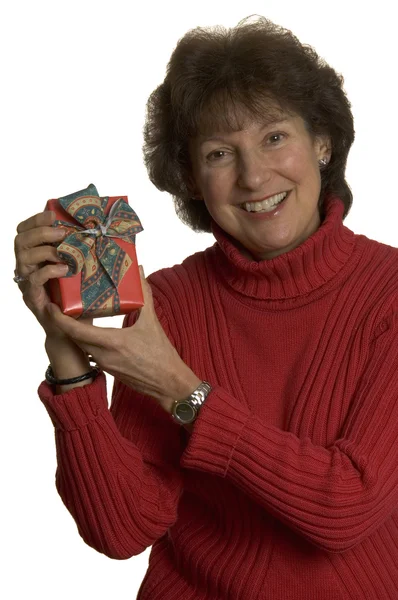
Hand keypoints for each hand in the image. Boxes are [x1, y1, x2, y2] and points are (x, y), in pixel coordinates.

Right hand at [14, 209, 92, 338]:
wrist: (75, 330)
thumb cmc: (79, 297)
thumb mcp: (81, 268)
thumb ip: (83, 251)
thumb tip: (103, 230)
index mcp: (35, 256)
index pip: (24, 231)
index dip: (36, 220)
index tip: (53, 214)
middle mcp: (27, 268)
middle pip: (20, 240)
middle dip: (41, 232)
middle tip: (62, 233)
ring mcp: (27, 283)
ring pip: (23, 258)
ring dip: (45, 250)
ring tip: (65, 252)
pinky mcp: (32, 298)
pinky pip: (33, 280)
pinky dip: (49, 271)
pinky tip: (64, 270)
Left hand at [44, 266, 201, 410]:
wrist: (167, 382)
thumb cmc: (161, 354)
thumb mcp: (152, 322)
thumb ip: (145, 295)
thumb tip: (140, 272)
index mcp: (112, 342)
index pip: (76, 331)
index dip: (60, 319)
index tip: (52, 306)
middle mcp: (103, 355)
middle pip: (74, 337)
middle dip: (65, 322)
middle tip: (62, 304)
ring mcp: (104, 364)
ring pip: (82, 345)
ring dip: (75, 332)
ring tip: (73, 314)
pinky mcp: (107, 369)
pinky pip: (90, 352)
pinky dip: (86, 340)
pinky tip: (90, 330)